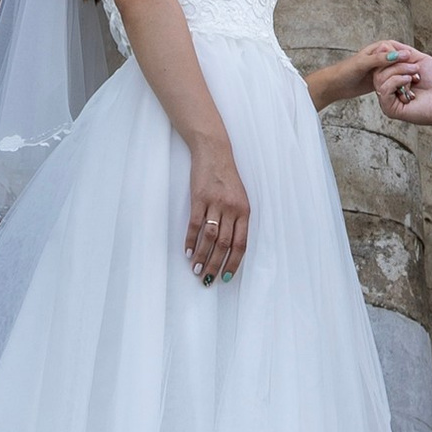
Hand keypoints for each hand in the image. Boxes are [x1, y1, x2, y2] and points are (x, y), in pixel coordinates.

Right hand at [184, 133, 250, 284]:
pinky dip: (190, 240)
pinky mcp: (199, 198)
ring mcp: (215, 203)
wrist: (214, 152)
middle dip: (215, 265)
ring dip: (201, 256)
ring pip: (209, 237)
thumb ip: (237, 220)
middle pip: (224, 244)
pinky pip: (194, 224)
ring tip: (195, 269)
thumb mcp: (240, 198)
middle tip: (207, 279)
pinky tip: (187, 252)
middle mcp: (231, 209)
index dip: (233, 262)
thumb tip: (230, 247)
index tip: (226, 277)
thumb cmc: (227, 178)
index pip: (241, 243)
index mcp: (244, 211)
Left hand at [306, 37, 414, 113]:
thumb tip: (399, 54)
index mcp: (379, 48)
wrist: (335, 85)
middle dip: (408, 66)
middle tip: (417, 73)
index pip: (398, 48)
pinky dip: (400, 83)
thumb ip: (380, 59)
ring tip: (414, 81)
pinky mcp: (381, 80)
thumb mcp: (363, 64)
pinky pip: (394, 80)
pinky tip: (406, 88)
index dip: (406, 55)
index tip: (414, 62)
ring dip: (405, 75)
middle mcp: (382, 57)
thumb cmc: (345, 72)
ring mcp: (382, 69)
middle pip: (401, 60)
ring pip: (399, 70)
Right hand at [375, 46, 431, 133]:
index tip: (406, 53)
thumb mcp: (418, 59)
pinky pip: (384, 89)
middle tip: (414, 65)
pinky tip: (410, 81)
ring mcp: (387, 100)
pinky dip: (397, 80)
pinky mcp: (390, 109)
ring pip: (380, 78)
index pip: (379, 63)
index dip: (388, 54)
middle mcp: (387, 90)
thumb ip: (401, 52)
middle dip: (395, 62)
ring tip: (415, 74)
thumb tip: (384, 44)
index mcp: (392, 79)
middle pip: (378, 69)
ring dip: (400, 70)